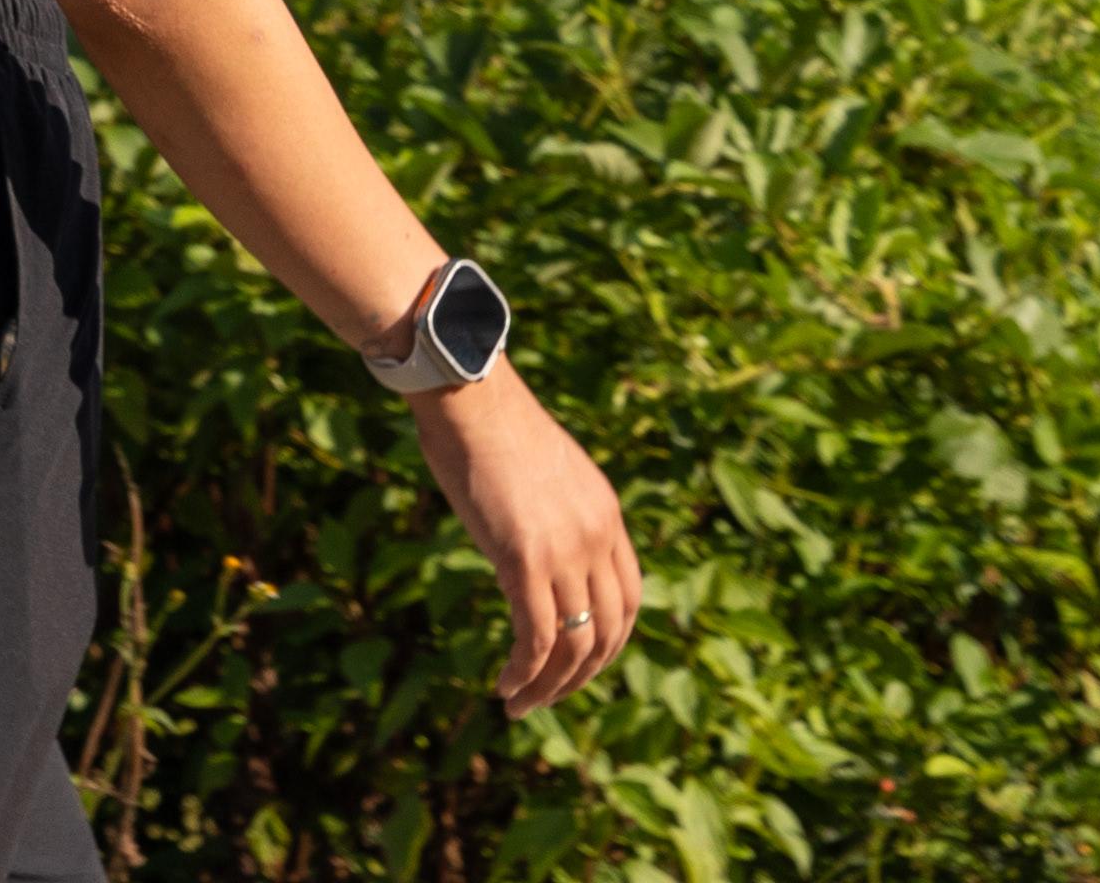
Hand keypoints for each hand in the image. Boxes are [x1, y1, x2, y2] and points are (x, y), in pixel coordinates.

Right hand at [417, 364, 640, 716]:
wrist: (470, 394)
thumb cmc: (492, 425)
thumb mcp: (546, 474)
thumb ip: (557, 515)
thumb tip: (538, 552)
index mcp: (606, 512)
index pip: (629, 599)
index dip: (609, 642)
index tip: (579, 663)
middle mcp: (596, 536)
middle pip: (609, 632)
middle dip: (580, 677)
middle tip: (547, 696)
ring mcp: (565, 549)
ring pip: (573, 647)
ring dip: (549, 688)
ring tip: (519, 705)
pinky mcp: (525, 559)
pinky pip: (536, 640)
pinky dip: (524, 675)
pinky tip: (504, 687)